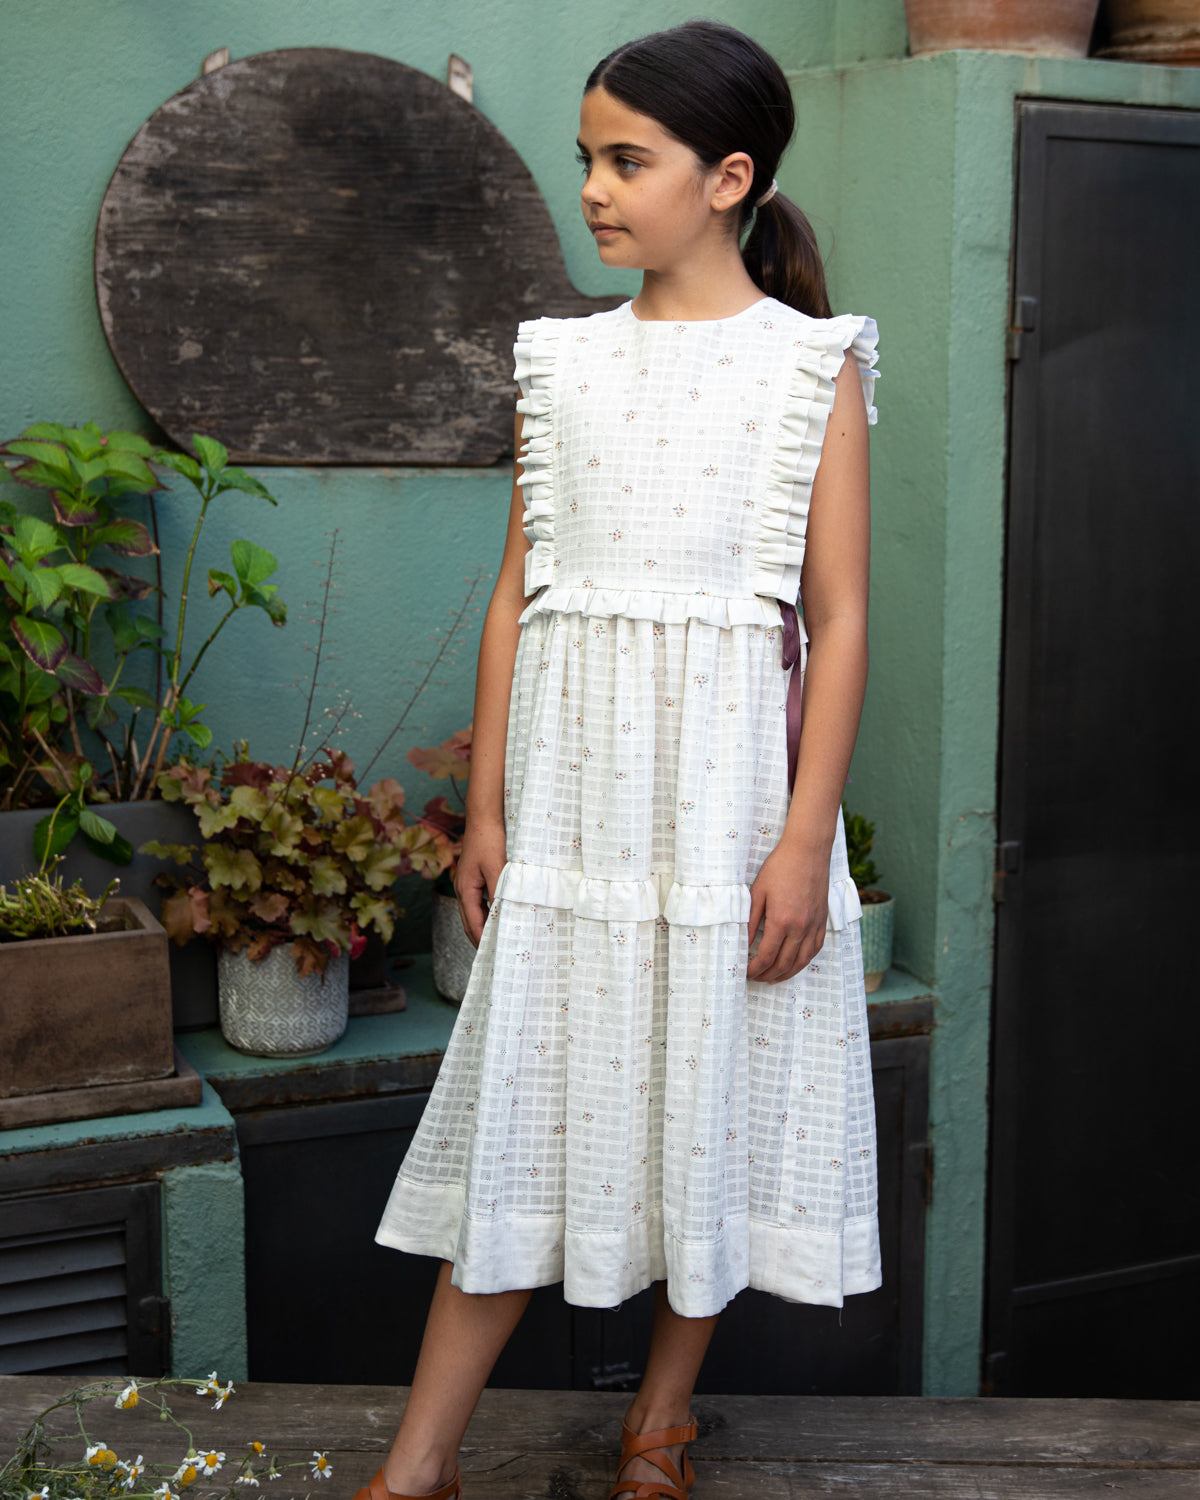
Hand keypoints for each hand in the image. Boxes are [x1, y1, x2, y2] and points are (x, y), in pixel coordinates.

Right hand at [452, 815, 507, 946]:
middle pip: (470, 921)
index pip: (472, 923)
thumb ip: (499, 892)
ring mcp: (468, 883)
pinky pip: (480, 901)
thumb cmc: (489, 839)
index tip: (493, 954)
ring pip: (475, 912)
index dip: (482, 940)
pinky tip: (500, 916)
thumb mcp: (497, 867)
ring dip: (484, 926)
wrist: (485, 816)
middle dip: (480, 939)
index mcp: (464, 889)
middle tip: (495, 955)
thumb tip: (503, 915)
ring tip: (498, 940)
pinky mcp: (476, 876)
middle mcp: (463, 889)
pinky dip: (488, 913)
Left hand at [745, 838, 829, 983]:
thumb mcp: (758, 892)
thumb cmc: (780, 867)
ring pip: (801, 960)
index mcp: (782, 920)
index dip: (754, 968)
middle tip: (755, 978)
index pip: (766, 956)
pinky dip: (804, 961)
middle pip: (784, 963)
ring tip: (772, 978)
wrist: (808, 850)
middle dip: (767, 975)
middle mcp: (801, 927)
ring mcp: (814, 925)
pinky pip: (815, 949)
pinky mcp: (822, 920)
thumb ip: (750, 920)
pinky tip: (794, 964)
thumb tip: (743, 943)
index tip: (744, 972)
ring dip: (786, 974)